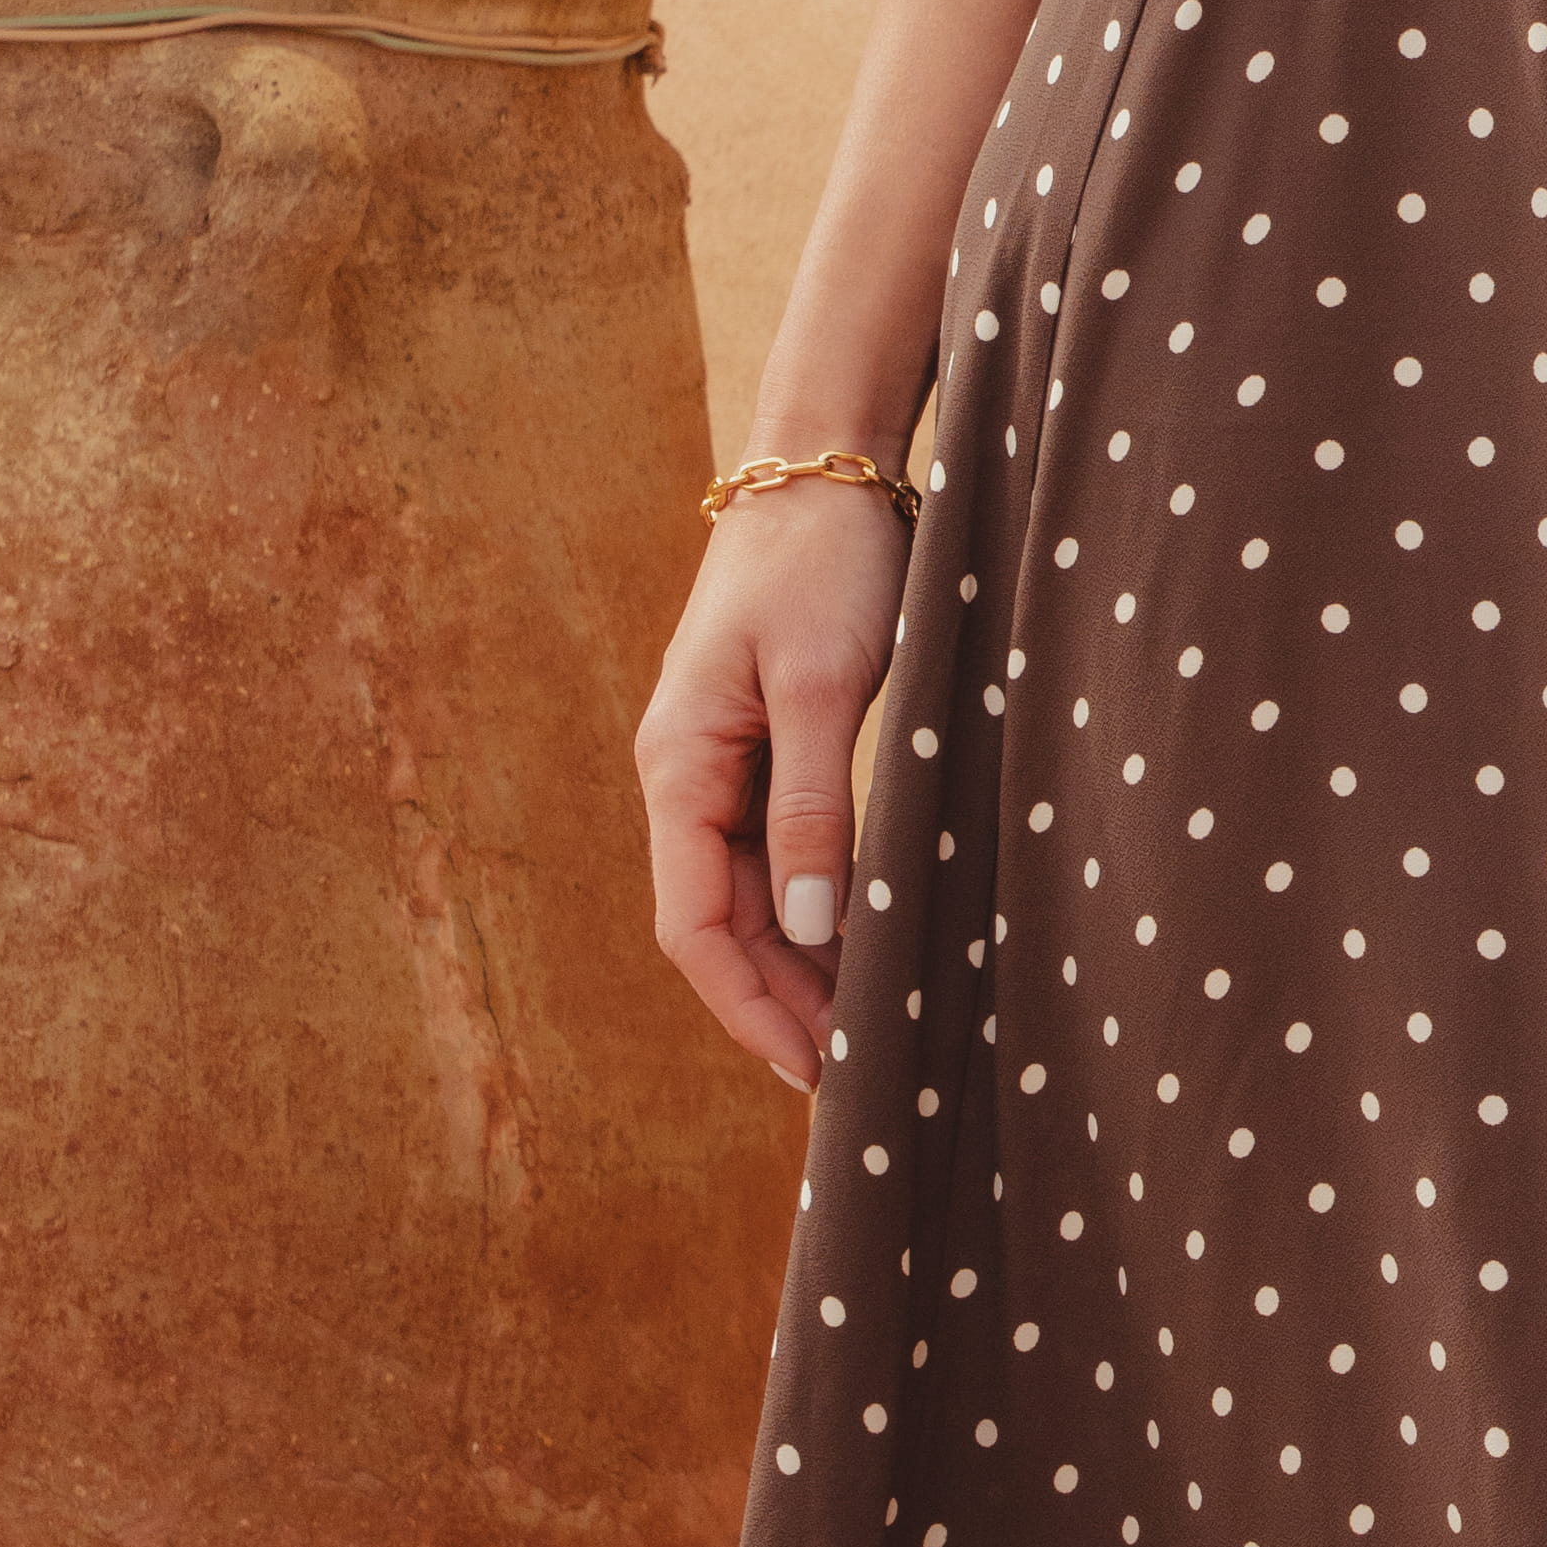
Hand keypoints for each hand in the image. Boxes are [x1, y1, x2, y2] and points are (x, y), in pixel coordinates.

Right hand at [639, 484, 915, 1087]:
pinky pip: (784, 857)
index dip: (749, 1008)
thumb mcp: (821, 684)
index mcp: (678, 768)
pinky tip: (868, 948)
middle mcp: (688, 779)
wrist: (824, 468)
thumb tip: (810, 931)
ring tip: (867, 1033)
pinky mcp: (769, 751)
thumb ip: (813, 806)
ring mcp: (725, 767)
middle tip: (856, 1077)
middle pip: (723, 926)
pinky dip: (822, 913)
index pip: (694, 926)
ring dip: (802, 969)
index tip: (813, 1070)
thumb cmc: (820, 563)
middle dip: (781, 1005)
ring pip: (754, 899)